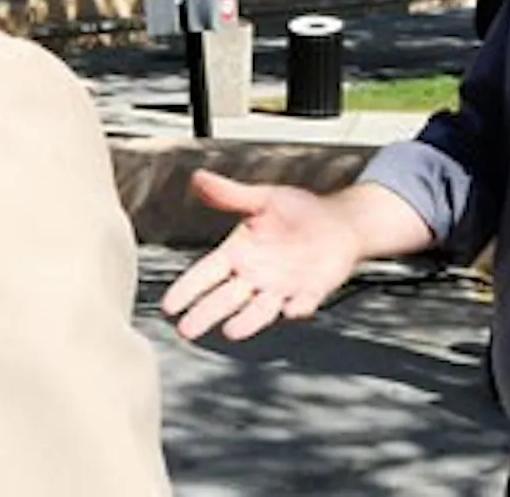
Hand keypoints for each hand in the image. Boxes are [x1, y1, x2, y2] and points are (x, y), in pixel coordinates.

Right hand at [160, 170, 365, 341]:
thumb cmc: (300, 211)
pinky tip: (291, 309)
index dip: (189, 288)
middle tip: (187, 328)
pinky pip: (302, 302)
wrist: (340, 222)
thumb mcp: (264, 198)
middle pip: (225, 298)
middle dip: (206, 313)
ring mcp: (282, 288)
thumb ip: (231, 194)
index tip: (170, 304)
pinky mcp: (309, 292)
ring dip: (247, 321)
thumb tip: (199, 178)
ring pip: (259, 310)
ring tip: (231, 331)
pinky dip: (297, 307)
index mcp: (239, 252)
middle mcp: (255, 275)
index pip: (207, 273)